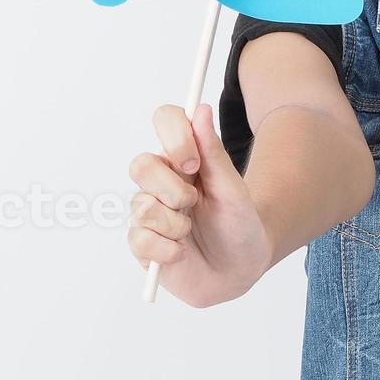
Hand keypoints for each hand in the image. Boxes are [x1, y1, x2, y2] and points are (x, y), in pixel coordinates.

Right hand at [126, 102, 271, 306]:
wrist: (239, 270)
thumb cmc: (238, 224)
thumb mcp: (233, 190)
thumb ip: (214, 152)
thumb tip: (201, 109)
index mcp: (184, 158)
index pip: (165, 120)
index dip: (174, 136)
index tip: (194, 162)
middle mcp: (159, 181)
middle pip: (141, 165)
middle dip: (172, 189)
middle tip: (194, 202)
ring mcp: (146, 211)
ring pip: (142, 207)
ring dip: (176, 224)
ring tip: (191, 232)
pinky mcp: (140, 243)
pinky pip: (140, 240)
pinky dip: (168, 249)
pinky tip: (181, 252)